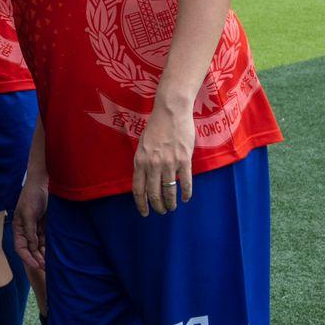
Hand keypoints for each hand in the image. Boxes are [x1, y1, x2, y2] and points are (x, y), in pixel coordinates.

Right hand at [11, 178, 48, 278]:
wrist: (44, 183)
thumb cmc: (32, 196)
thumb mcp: (28, 214)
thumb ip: (30, 231)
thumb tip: (32, 247)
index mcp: (18, 227)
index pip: (20, 247)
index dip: (27, 258)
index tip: (36, 265)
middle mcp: (27, 230)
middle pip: (30, 250)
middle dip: (37, 259)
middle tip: (46, 268)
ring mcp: (37, 229)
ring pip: (39, 247)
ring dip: (43, 255)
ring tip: (51, 264)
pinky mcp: (46, 226)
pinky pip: (47, 240)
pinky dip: (49, 248)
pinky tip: (54, 255)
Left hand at [132, 99, 195, 216]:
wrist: (170, 112)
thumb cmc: (156, 127)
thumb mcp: (142, 146)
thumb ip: (144, 163)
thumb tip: (146, 180)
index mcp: (140, 161)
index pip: (138, 189)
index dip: (141, 204)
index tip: (145, 212)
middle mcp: (152, 165)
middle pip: (153, 194)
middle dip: (157, 207)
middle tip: (161, 211)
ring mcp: (168, 163)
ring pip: (169, 191)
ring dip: (171, 203)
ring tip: (172, 208)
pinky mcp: (183, 160)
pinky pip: (185, 182)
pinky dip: (186, 193)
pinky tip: (186, 198)